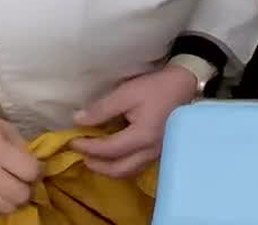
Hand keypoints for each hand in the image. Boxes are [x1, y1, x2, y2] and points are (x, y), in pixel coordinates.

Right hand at [0, 77, 41, 218]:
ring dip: (15, 200)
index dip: (38, 170)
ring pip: (6, 208)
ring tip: (13, 188)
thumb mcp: (4, 127)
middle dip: (29, 187)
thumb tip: (34, 164)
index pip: (30, 172)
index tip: (36, 165)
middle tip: (25, 179)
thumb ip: (20, 146)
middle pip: (20, 195)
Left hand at [70, 65, 198, 177]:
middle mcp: (150, 151)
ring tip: (94, 158)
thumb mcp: (127, 93)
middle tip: (81, 154)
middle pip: (118, 170)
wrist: (186, 85)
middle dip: (96, 166)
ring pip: (128, 172)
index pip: (108, 150)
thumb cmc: (157, 87)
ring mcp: (157, 153)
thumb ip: (102, 108)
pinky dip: (121, 165)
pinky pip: (137, 166)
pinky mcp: (160, 151)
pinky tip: (114, 155)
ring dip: (108, 169)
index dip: (88, 147)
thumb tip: (79, 120)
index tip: (72, 141)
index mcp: (141, 137)